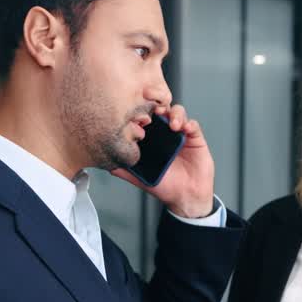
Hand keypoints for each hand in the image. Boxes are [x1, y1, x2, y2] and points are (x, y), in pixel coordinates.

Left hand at [110, 103, 214, 217]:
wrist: (186, 196)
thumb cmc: (165, 186)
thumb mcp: (140, 178)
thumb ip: (124, 170)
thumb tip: (106, 165)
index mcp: (152, 138)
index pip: (146, 118)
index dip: (141, 111)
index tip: (135, 110)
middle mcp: (165, 133)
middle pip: (162, 109)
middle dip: (157, 105)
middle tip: (153, 108)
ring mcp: (180, 134)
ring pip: (178, 112)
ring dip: (174, 114)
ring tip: (172, 124)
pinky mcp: (195, 138)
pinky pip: (193, 125)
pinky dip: (189, 123)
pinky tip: (185, 129)